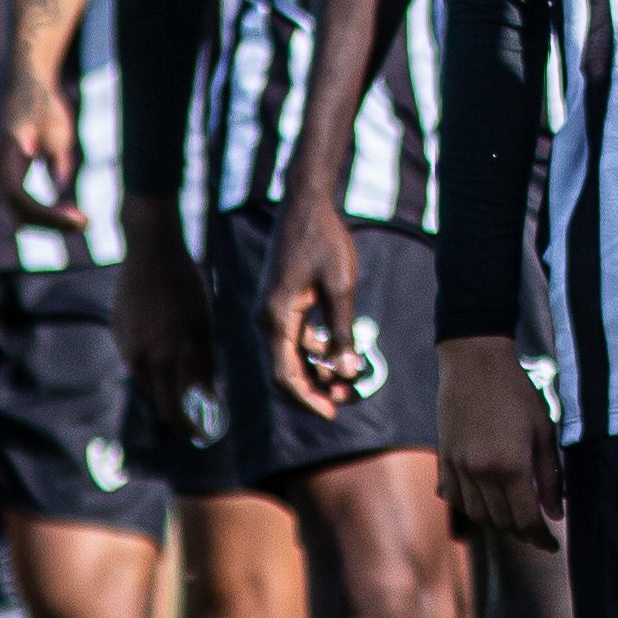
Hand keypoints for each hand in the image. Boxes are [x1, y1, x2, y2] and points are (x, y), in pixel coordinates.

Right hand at [0, 64, 83, 230]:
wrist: (28, 87)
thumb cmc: (44, 105)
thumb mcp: (58, 128)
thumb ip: (59, 155)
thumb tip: (61, 183)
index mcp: (4, 154)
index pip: (19, 197)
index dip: (46, 214)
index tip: (78, 218)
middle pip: (17, 212)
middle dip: (51, 223)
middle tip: (86, 223)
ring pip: (17, 213)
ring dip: (47, 222)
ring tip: (81, 222)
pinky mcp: (5, 179)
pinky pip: (20, 206)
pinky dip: (42, 215)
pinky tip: (68, 215)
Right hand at [116, 199, 212, 420]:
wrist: (150, 250)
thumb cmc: (186, 286)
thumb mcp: (204, 326)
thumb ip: (205, 364)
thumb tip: (208, 396)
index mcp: (162, 358)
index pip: (171, 410)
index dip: (186, 426)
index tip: (199, 433)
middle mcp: (137, 357)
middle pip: (158, 395)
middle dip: (179, 403)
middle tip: (200, 401)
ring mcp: (123, 344)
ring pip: (146, 376)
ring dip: (166, 379)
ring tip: (189, 367)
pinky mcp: (116, 331)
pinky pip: (136, 356)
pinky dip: (153, 359)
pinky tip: (168, 340)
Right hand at [258, 186, 364, 420]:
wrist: (306, 204)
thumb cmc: (324, 242)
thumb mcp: (340, 288)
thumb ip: (342, 332)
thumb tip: (346, 372)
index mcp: (275, 319)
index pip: (285, 375)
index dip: (308, 399)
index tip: (334, 413)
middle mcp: (266, 319)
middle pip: (286, 370)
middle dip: (316, 389)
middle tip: (349, 399)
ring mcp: (271, 311)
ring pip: (292, 355)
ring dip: (318, 370)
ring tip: (350, 379)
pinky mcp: (281, 303)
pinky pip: (295, 338)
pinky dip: (315, 350)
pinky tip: (339, 353)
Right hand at [439, 332, 557, 553]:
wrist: (474, 362)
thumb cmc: (517, 392)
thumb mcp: (544, 430)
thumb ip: (550, 476)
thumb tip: (556, 513)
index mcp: (510, 465)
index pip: (526, 518)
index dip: (541, 538)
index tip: (553, 545)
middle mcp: (481, 472)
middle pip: (502, 521)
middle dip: (523, 533)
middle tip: (538, 535)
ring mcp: (458, 467)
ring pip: (477, 515)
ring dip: (498, 525)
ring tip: (516, 522)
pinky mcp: (445, 459)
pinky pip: (455, 498)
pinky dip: (472, 509)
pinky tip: (487, 506)